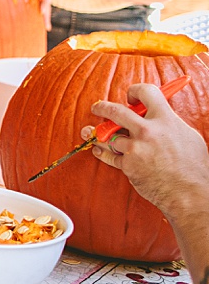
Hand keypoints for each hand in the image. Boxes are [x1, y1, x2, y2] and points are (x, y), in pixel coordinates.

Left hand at [85, 83, 208, 217]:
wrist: (189, 192)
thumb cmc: (193, 166)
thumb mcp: (187, 135)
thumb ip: (169, 122)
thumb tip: (157, 114)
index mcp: (165, 120)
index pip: (146, 92)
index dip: (135, 91)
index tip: (131, 97)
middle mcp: (148, 131)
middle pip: (115, 111)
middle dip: (102, 107)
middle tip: (97, 107)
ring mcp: (135, 148)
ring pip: (106, 135)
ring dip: (96, 133)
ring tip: (90, 131)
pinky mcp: (127, 164)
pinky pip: (108, 155)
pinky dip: (101, 152)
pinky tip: (98, 149)